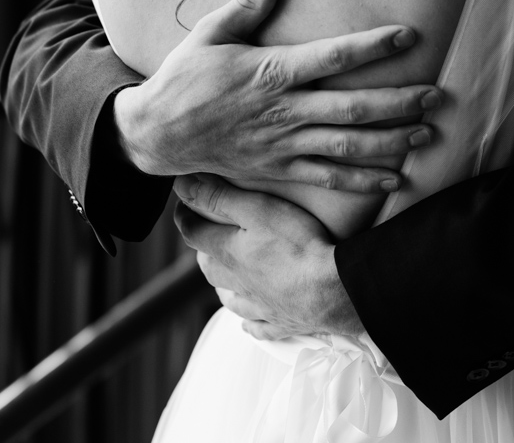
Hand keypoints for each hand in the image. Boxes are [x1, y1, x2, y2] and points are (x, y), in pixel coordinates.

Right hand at [113, 0, 440, 190]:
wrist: (157, 135)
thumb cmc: (185, 78)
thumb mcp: (210, 33)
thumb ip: (247, 5)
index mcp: (270, 73)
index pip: (332, 57)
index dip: (373, 47)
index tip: (407, 36)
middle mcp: (282, 112)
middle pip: (351, 108)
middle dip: (397, 102)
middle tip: (435, 96)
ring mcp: (282, 145)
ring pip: (346, 146)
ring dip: (389, 142)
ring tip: (425, 135)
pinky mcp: (278, 170)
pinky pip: (326, 178)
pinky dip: (362, 181)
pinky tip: (393, 179)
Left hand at [173, 174, 361, 339]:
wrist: (331, 290)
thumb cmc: (295, 244)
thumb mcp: (257, 208)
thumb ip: (220, 197)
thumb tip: (181, 185)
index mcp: (229, 254)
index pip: (195, 234)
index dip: (185, 217)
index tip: (183, 206)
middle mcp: (239, 283)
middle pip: (211, 269)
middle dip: (203, 252)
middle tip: (204, 238)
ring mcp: (261, 306)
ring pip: (232, 299)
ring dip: (223, 288)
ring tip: (222, 280)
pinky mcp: (283, 321)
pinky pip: (260, 327)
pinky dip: (252, 323)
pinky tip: (249, 323)